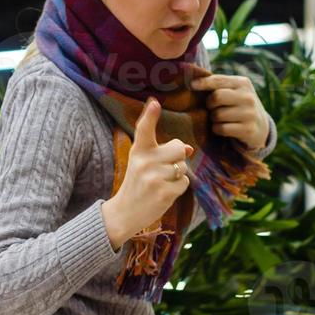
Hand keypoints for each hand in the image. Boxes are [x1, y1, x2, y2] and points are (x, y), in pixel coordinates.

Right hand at [101, 97, 193, 248]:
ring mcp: (154, 178)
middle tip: (163, 168)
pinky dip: (179, 188)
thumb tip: (188, 149)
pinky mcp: (164, 193)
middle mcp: (144, 162)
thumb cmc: (138, 183)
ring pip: (183, 167)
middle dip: (178, 157)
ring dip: (177, 175)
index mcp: (138, 151)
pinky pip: (185, 183)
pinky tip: (164, 193)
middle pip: (177, 147)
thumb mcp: (143, 162)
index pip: (144, 129)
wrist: (125, 212)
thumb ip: (163, 151)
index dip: (151, 115)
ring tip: (161, 183)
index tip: (155, 102)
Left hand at [191, 72, 268, 152]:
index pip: (218, 80)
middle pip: (216, 97)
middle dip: (209, 104)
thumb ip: (218, 84)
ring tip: (220, 118)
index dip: (203, 83)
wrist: (260, 127)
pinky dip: (217, 129)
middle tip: (212, 107)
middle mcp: (248, 97)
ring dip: (213, 118)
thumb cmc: (239, 105)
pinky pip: (221, 129)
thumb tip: (191, 76)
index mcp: (243, 83)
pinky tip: (223, 128)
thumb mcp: (234, 91)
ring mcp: (249, 114)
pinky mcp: (247, 130)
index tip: (191, 85)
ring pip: (217, 115)